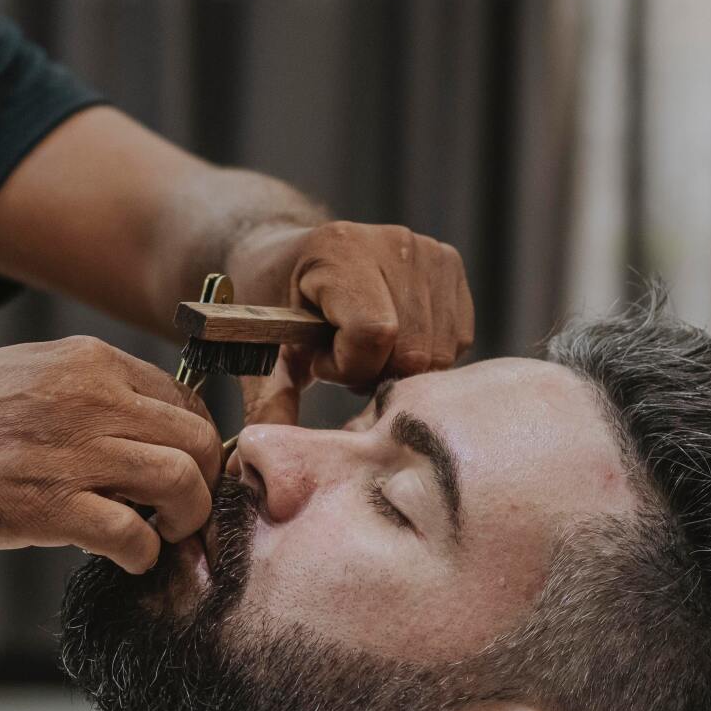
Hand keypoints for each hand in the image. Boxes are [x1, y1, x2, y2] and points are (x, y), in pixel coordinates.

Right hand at [0, 337, 221, 572]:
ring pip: (183, 482)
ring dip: (187, 520)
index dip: (197, 442)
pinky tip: (128, 559)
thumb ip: (88, 392)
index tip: (185, 472)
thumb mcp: (29, 373)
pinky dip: (145, 555)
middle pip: (200, 439)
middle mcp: (90, 398)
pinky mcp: (47, 507)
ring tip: (163, 535)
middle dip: (205, 483)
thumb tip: (144, 430)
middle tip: (183, 512)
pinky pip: (134, 535)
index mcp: (89, 362)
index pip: (188, 397)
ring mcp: (71, 452)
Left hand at [226, 220, 472, 423]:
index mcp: (340, 250)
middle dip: (374, 372)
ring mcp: (428, 250)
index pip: (374, 333)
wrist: (286, 255)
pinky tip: (388, 338)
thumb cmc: (269, 304)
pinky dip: (423, 352)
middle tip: (340, 357)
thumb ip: (267, 404)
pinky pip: (457, 338)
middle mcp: (393, 241)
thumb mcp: (259, 351)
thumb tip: (252, 469)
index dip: (347, 364)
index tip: (317, 356)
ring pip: (439, 351)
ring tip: (361, 345)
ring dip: (398, 365)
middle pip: (413, 350)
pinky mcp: (450, 264)